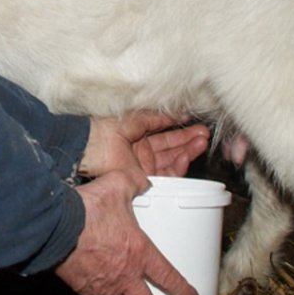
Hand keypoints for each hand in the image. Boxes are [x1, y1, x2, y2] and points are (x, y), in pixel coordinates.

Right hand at [55, 170, 198, 294]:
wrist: (56, 224)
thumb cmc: (88, 208)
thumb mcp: (117, 185)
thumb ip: (134, 182)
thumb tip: (142, 181)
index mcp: (140, 253)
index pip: (169, 279)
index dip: (183, 292)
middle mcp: (126, 276)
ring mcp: (104, 286)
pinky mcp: (83, 289)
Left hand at [79, 112, 208, 180]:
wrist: (89, 148)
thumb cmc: (105, 130)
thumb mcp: (136, 119)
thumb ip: (158, 117)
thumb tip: (179, 114)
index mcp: (137, 135)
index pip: (164, 133)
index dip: (180, 128)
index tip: (195, 123)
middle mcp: (141, 152)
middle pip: (171, 147)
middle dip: (189, 140)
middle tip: (205, 134)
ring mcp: (143, 166)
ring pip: (171, 160)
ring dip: (188, 152)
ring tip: (202, 142)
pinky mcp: (143, 180)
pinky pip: (166, 175)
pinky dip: (178, 166)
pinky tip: (186, 156)